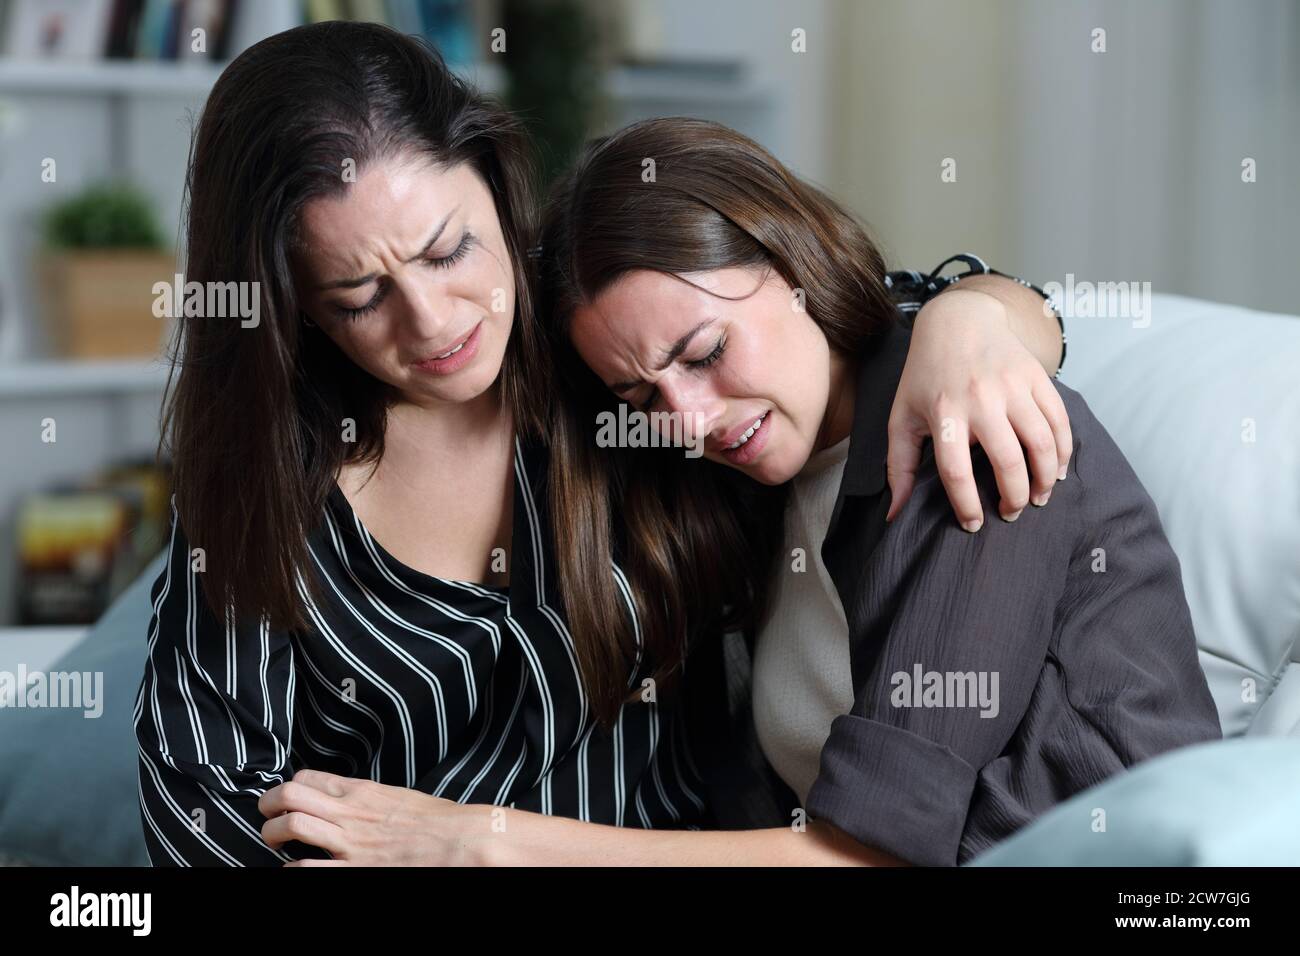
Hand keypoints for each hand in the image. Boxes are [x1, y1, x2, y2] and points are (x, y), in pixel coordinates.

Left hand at [259, 769, 497, 865]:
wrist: (459, 840)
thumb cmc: (436, 820)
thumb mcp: (398, 796)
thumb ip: (368, 798)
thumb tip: (351, 802)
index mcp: (361, 791)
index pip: (308, 777)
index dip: (290, 786)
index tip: (288, 796)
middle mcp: (349, 812)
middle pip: (290, 795)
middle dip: (269, 804)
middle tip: (267, 813)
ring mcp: (349, 842)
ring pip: (291, 826)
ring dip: (273, 833)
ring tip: (276, 840)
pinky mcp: (354, 869)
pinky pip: (308, 868)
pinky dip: (292, 868)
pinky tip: (293, 868)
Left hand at [888, 288, 1071, 528]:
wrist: (958, 321)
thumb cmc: (925, 377)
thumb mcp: (902, 417)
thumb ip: (899, 467)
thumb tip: (896, 514)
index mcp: (944, 411)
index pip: (956, 470)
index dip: (967, 504)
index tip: (974, 524)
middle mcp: (981, 398)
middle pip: (1007, 461)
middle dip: (1014, 498)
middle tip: (1011, 514)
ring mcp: (1013, 386)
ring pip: (1041, 443)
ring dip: (1044, 479)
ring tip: (1038, 498)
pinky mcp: (1037, 377)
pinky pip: (1059, 421)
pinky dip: (1062, 451)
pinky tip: (1055, 470)